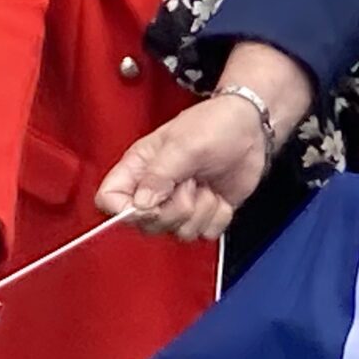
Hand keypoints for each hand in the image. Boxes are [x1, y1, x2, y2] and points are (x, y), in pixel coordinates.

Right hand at [95, 43, 313, 240]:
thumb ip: (159, 175)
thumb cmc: (215, 125)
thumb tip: (140, 205)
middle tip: (191, 181)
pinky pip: (206, 233)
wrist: (250, 128)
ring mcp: (179, 205)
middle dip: (176, 208)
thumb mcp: (184, 145)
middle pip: (146, 225)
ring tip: (206, 182)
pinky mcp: (204, 214)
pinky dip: (219, 216)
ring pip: (179, 233)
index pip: (108, 200)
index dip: (123, 209)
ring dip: (201, 210)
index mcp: (138, 168)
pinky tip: (220, 194)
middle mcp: (154, 190)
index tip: (150, 202)